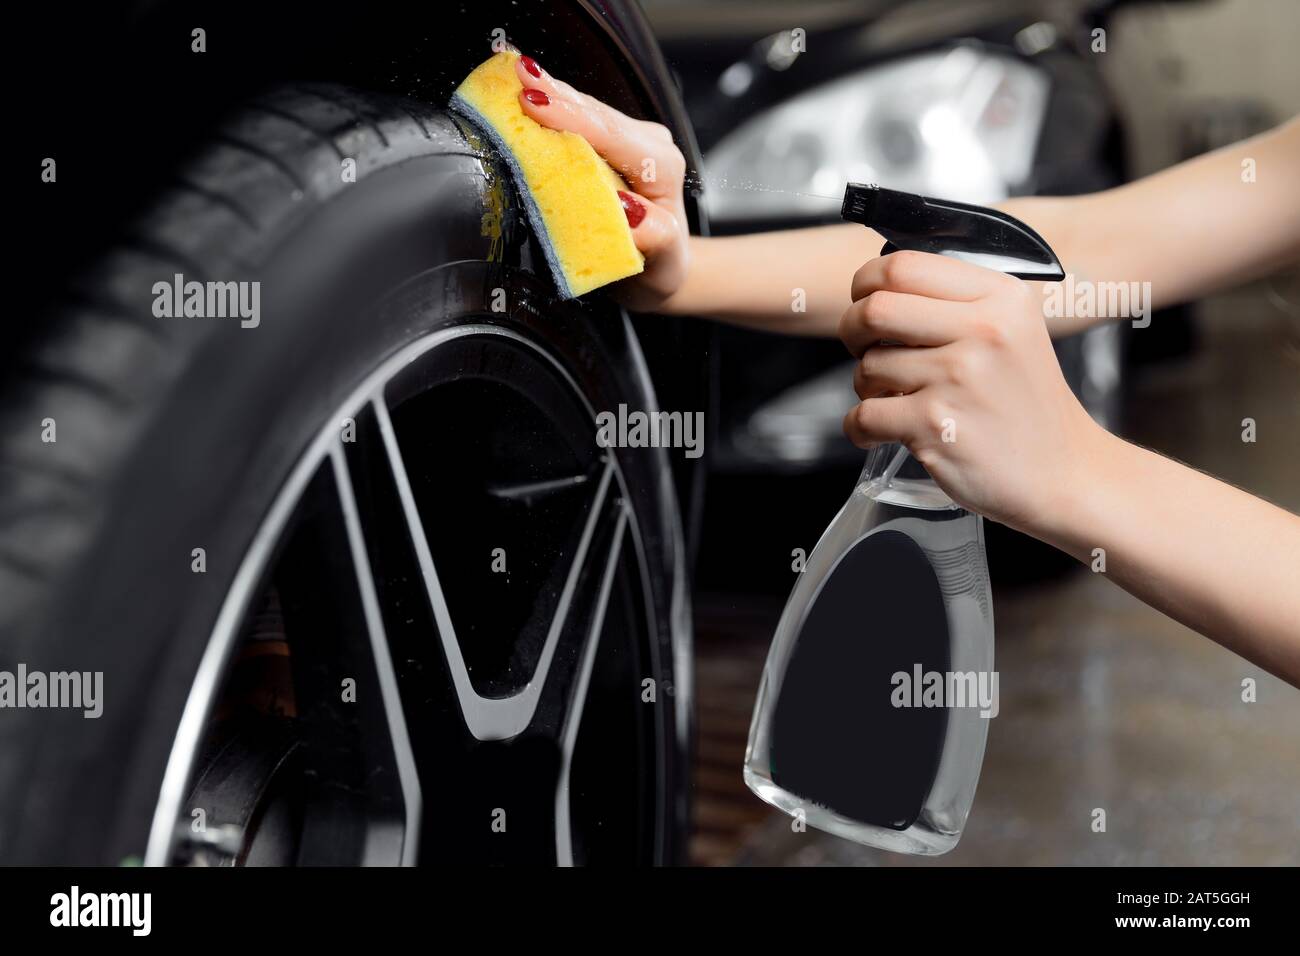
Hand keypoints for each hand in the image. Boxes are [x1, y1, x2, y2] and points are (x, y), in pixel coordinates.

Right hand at [514, 54, 689, 310]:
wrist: (661, 269)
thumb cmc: (660, 267)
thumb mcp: (664, 264)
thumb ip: (655, 236)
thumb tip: (632, 215)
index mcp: (661, 167)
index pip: (612, 135)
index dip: (571, 117)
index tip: (536, 105)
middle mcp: (649, 145)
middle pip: (595, 114)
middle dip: (555, 95)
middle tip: (516, 75)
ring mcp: (630, 139)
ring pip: (585, 109)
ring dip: (549, 93)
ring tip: (514, 72)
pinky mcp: (612, 141)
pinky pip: (579, 118)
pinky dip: (552, 104)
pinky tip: (527, 87)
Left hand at [839, 251, 1106, 534]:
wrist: (1063, 473)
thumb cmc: (1026, 403)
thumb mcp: (1013, 331)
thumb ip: (958, 303)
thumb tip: (879, 287)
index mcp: (1000, 297)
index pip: (903, 265)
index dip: (866, 283)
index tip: (864, 301)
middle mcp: (983, 331)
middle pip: (874, 310)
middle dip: (852, 330)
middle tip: (862, 348)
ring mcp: (958, 379)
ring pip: (867, 367)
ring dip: (865, 386)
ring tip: (894, 399)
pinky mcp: (936, 425)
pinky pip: (863, 416)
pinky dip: (858, 428)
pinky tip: (878, 432)